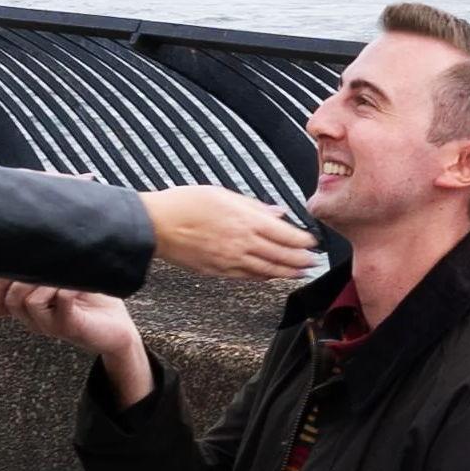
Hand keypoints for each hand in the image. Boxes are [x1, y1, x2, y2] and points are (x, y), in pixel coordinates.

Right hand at [0, 277, 155, 406]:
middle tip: (44, 264)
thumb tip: (22, 247)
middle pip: (11, 299)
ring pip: (30, 302)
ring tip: (63, 276)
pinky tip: (76, 283)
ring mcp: (51, 325)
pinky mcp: (72, 327)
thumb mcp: (61, 280)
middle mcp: (35, 319)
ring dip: (45, 283)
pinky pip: (60, 303)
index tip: (11, 264)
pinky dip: (65, 288)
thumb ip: (41, 270)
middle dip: (23, 277)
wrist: (119, 327)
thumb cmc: (91, 300)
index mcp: (28, 308)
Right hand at [145, 185, 322, 283]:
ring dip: (288, 272)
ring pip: (268, 270)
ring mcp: (231, 260)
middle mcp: (242, 243)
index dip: (303, 241)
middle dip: (301, 260)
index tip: (313, 242)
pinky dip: (264, 277)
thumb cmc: (184, 203)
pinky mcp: (218, 271)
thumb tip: (277, 213)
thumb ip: (253, 206)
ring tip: (300, 272)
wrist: (156, 225)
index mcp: (246, 221)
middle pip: (282, 256)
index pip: (286, 235)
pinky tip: (272, 276)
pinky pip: (248, 277)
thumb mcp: (222, 193)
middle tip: (313, 261)